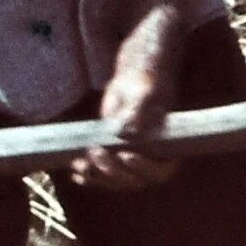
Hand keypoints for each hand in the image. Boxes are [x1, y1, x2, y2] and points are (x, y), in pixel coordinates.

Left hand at [66, 6, 181, 192]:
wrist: (136, 66)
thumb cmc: (149, 73)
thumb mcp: (145, 88)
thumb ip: (139, 110)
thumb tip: (126, 134)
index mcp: (169, 143)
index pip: (160, 170)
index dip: (143, 169)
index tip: (125, 154)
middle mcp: (151, 153)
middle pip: (134, 179)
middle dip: (114, 172)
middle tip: (96, 152)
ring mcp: (131, 152)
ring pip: (116, 178)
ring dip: (98, 176)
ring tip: (80, 166)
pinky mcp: (114, 147)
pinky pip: (104, 168)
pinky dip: (90, 173)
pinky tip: (77, 171)